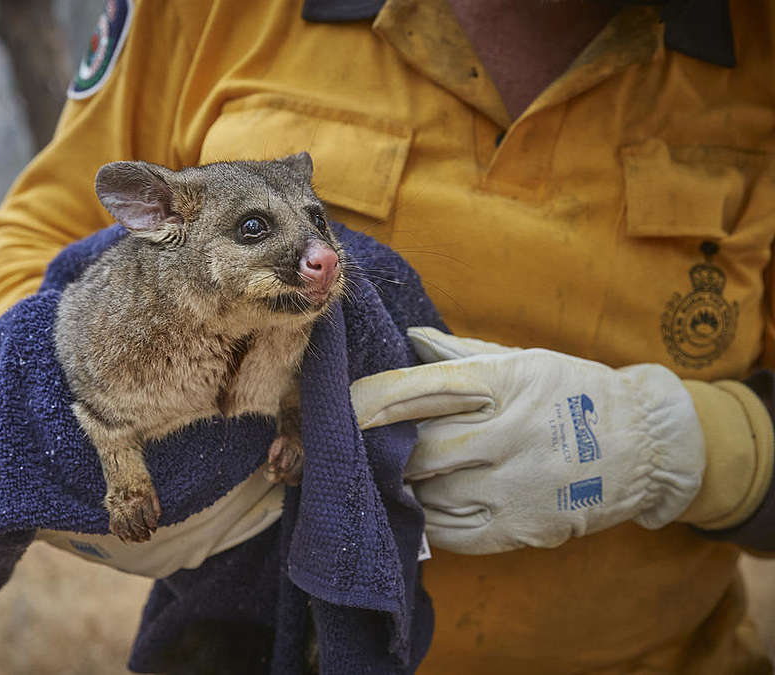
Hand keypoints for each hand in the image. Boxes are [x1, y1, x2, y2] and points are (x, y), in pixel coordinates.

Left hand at [350, 327, 704, 554]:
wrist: (645, 447)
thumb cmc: (574, 394)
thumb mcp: (526, 360)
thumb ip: (461, 354)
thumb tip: (410, 338)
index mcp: (507, 383)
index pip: (424, 389)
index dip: (375, 398)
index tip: (345, 403)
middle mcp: (510, 434)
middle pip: (420, 447)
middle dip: (383, 448)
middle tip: (361, 444)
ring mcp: (516, 486)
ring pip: (429, 492)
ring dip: (403, 484)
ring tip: (392, 472)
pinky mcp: (519, 529)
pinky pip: (449, 530)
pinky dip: (425, 517)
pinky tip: (421, 502)